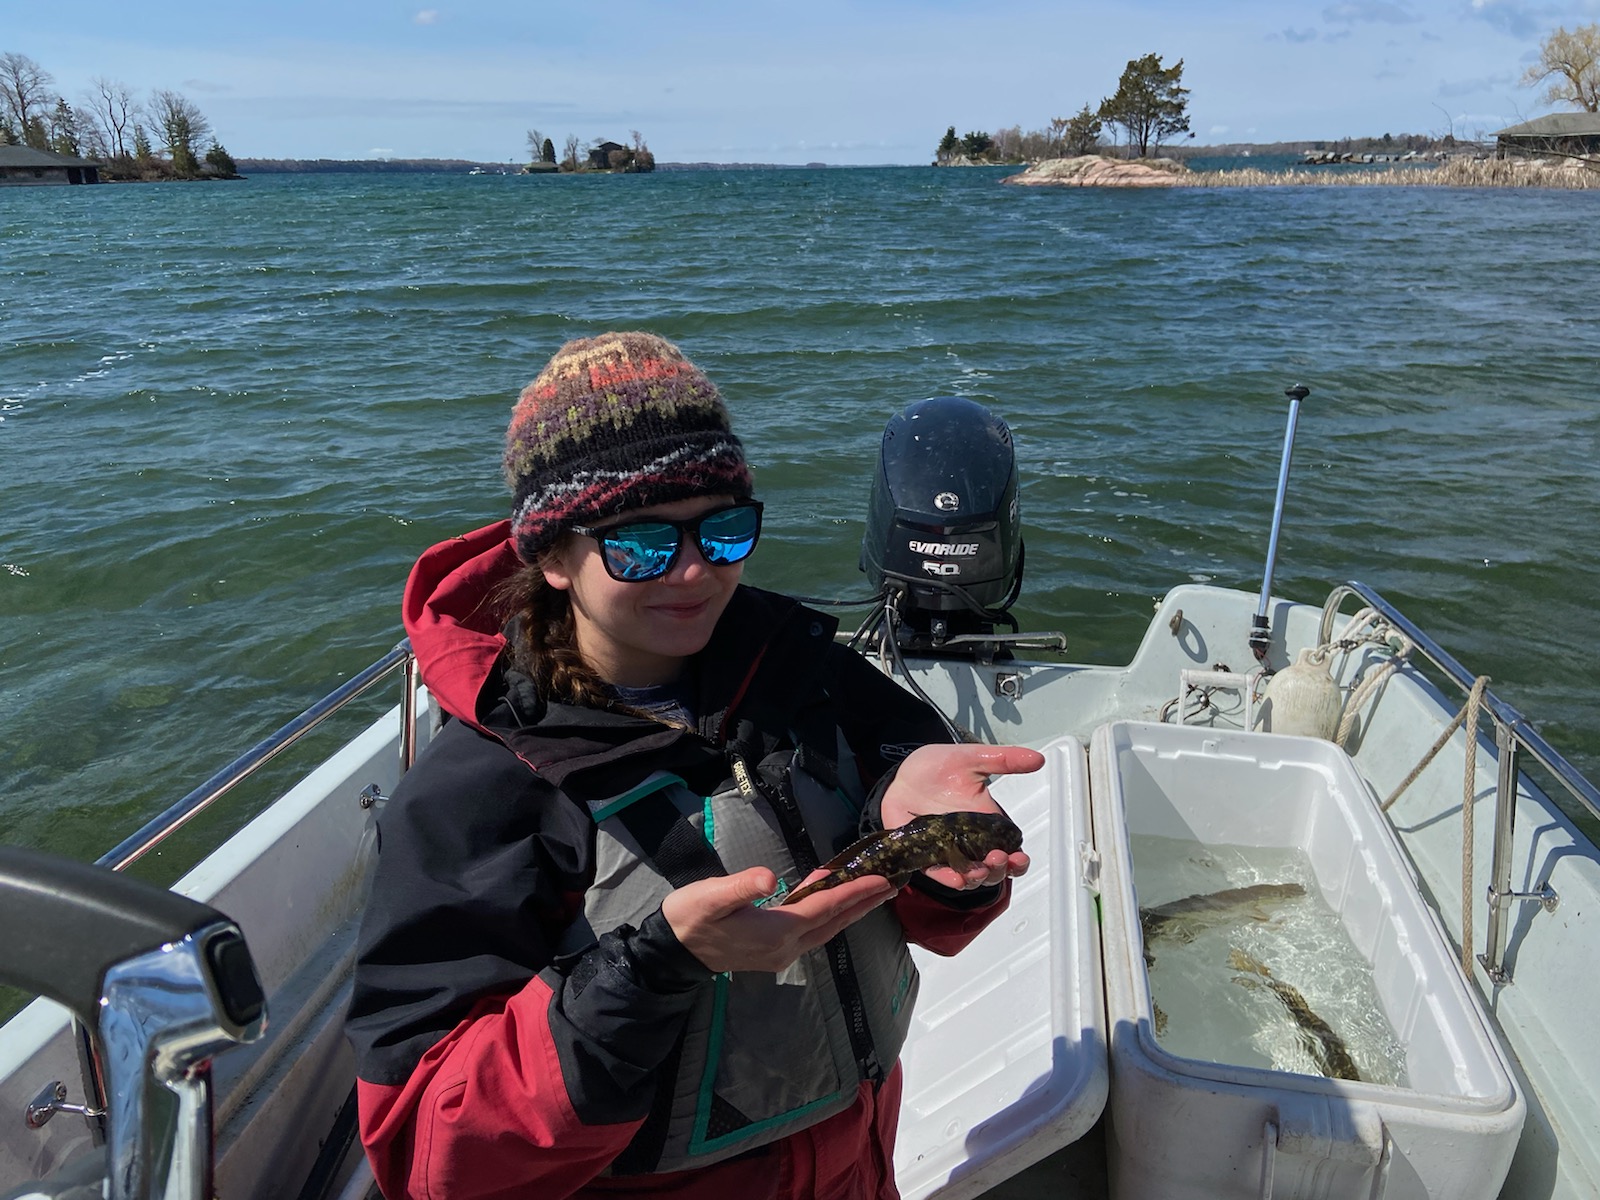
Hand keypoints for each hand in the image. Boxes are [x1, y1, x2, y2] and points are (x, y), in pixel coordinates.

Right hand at [662, 867, 893, 973]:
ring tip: (872, 894)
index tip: (880, 879)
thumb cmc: (690, 917)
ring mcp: (781, 953)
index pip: (824, 908)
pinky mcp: (774, 953)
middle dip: (862, 903)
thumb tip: (770, 879)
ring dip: (850, 911)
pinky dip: (830, 916)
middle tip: (891, 885)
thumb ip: (741, 886)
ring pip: (825, 930)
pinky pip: (813, 932)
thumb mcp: (710, 896)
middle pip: (833, 922)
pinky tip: (833, 904)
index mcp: (775, 931)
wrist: (672, 951)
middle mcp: (786, 947)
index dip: (853, 892)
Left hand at [879, 743, 1042, 891]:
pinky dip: (948, 878)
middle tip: (999, 858)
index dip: (1018, 861)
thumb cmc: (939, 767)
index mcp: (987, 824)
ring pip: (969, 876)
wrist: (903, 773)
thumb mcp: (972, 758)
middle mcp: (970, 842)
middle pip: (993, 869)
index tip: (1021, 857)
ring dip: (977, 877)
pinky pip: (938, 872)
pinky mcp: (925, 855)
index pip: (1010, 851)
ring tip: (980, 870)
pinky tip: (956, 879)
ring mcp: (948, 850)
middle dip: (999, 869)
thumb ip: (1004, 759)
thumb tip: (1038, 759)